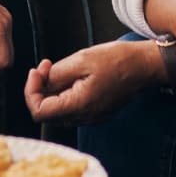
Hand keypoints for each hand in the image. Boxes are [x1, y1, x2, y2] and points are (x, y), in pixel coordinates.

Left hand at [23, 40, 155, 124]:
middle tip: (46, 66)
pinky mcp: (96, 112)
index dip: (31, 91)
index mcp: (79, 106)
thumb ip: (56, 74)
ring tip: (57, 68)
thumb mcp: (81, 59)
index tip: (36, 71)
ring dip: (51, 90)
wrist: (144, 65)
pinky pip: (72, 108)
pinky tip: (71, 76)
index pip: (39, 111)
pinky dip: (64, 93)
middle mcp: (84, 117)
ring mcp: (91, 116)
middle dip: (40, 89)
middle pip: (47, 112)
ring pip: (59, 110)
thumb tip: (41, 81)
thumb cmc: (117, 60)